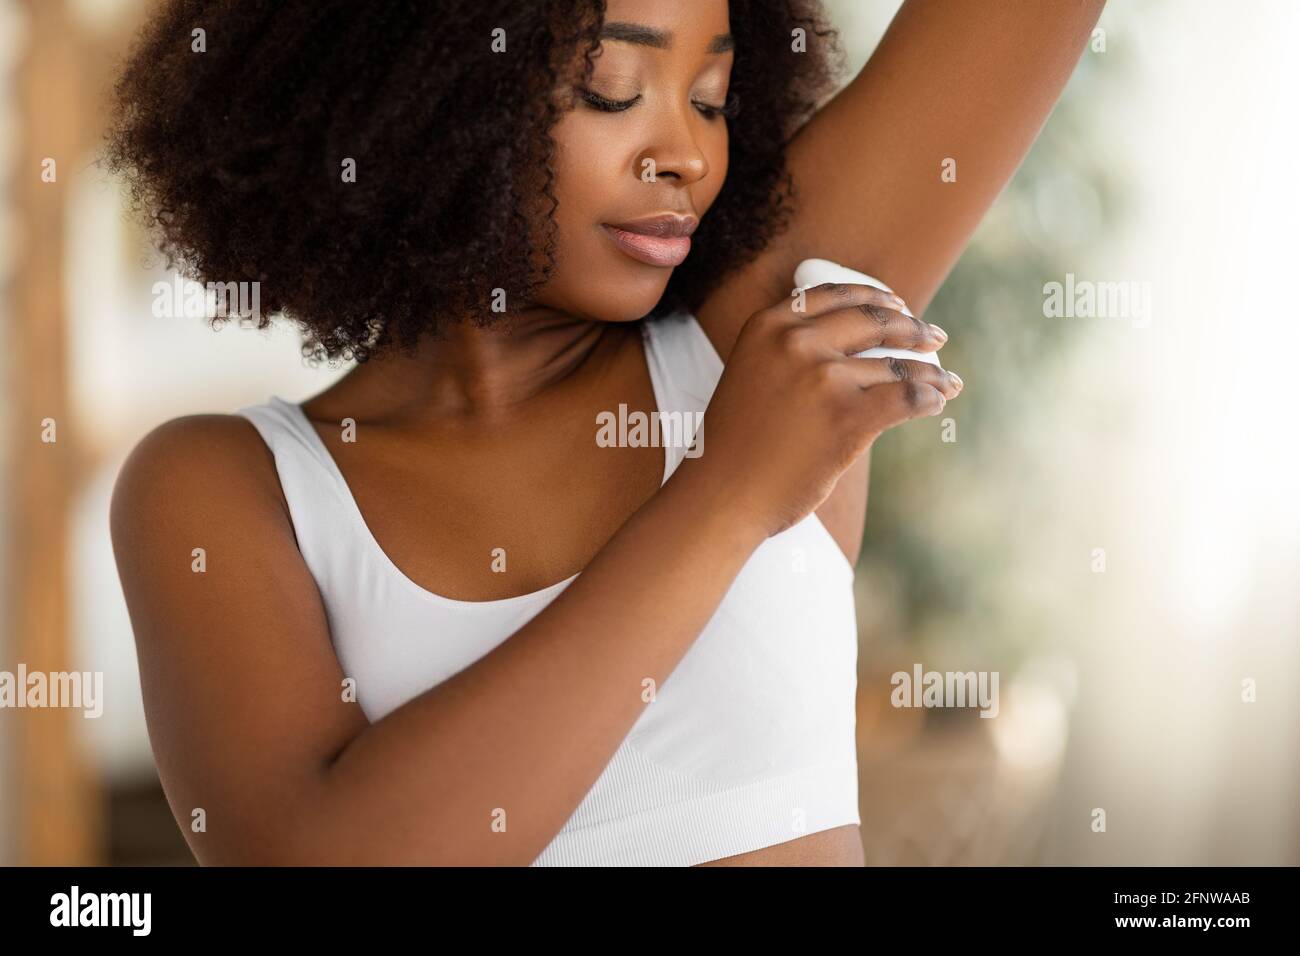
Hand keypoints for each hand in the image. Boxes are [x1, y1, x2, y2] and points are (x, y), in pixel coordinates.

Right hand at [683, 282, 962, 537]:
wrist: (721, 495)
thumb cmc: (739, 445)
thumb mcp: (755, 374)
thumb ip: (794, 350)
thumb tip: (861, 340)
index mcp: (770, 324)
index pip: (838, 295)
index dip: (878, 298)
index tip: (901, 307)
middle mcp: (796, 341)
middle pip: (874, 320)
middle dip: (912, 328)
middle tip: (935, 337)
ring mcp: (822, 377)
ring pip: (896, 364)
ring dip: (930, 371)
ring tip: (947, 380)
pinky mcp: (847, 416)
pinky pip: (907, 396)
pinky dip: (930, 397)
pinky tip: (937, 401)